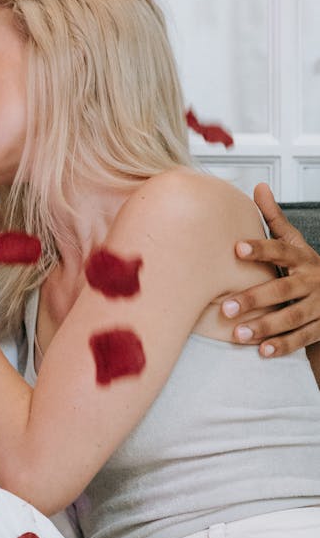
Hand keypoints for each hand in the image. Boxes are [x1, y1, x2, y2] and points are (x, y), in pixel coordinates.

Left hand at [221, 183, 319, 355]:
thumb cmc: (307, 267)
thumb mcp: (296, 243)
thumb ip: (275, 219)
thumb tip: (258, 187)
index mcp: (303, 258)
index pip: (280, 250)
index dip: (260, 248)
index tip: (235, 248)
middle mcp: (312, 281)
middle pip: (283, 289)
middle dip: (255, 299)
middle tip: (226, 308)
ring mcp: (319, 306)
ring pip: (292, 317)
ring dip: (266, 327)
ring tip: (238, 334)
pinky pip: (302, 338)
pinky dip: (283, 346)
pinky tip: (262, 351)